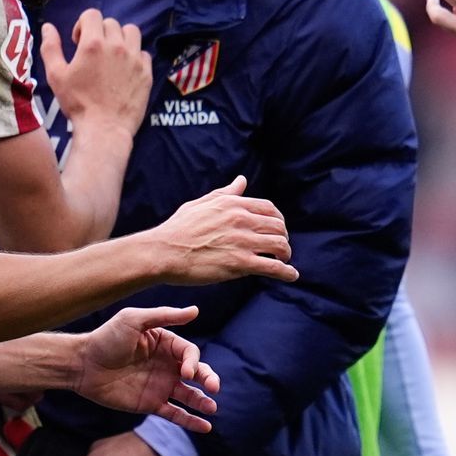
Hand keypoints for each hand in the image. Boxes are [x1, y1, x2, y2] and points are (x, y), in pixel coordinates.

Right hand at [42, 8, 151, 134]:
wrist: (104, 128)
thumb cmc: (77, 103)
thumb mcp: (56, 75)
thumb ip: (50, 48)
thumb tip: (48, 27)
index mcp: (93, 44)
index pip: (92, 14)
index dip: (83, 24)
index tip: (79, 42)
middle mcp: (117, 46)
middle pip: (111, 23)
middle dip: (99, 32)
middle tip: (93, 51)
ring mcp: (134, 59)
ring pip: (131, 32)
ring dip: (120, 37)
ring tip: (112, 54)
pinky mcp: (146, 72)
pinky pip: (143, 52)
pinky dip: (134, 55)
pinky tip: (125, 69)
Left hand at [71, 305, 219, 433]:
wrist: (82, 364)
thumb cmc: (107, 338)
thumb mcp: (134, 320)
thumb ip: (165, 316)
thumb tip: (195, 310)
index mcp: (166, 344)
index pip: (190, 354)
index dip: (194, 362)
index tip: (186, 372)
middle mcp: (167, 365)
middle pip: (197, 374)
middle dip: (208, 380)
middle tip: (214, 388)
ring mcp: (160, 386)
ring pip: (189, 395)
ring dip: (203, 402)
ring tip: (212, 408)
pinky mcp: (150, 404)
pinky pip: (175, 414)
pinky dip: (190, 421)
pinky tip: (205, 427)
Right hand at [150, 176, 298, 285]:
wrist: (163, 252)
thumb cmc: (178, 229)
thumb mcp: (201, 204)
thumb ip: (225, 193)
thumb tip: (242, 180)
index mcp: (233, 204)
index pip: (269, 209)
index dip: (278, 220)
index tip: (277, 229)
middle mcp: (242, 220)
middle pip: (278, 227)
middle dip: (283, 238)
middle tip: (281, 248)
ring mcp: (243, 242)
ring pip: (280, 245)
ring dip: (286, 255)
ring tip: (285, 262)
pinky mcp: (240, 264)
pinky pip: (273, 267)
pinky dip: (286, 272)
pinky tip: (291, 276)